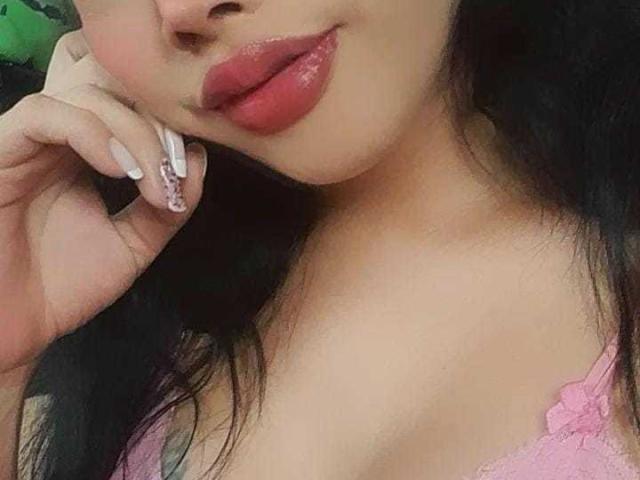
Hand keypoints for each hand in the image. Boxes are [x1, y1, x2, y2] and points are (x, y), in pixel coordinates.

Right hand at [0, 29, 208, 372]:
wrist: (12, 328)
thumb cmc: (62, 287)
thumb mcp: (133, 246)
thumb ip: (167, 208)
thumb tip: (198, 158)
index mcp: (89, 157)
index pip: (133, 112)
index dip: (167, 130)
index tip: (187, 172)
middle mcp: (60, 141)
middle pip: (115, 93)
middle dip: (155, 126)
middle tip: (173, 172)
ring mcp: (29, 142)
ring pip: (85, 97)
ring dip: (132, 133)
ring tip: (152, 180)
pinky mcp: (1, 149)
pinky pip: (43, 115)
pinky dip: (90, 133)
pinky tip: (118, 169)